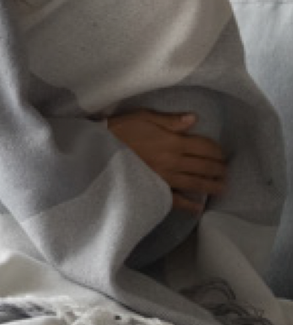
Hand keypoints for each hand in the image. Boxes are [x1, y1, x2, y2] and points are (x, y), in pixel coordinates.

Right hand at [107, 110, 226, 213]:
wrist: (98, 148)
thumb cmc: (120, 129)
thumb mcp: (144, 117)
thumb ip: (170, 120)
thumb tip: (194, 119)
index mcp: (173, 142)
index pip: (204, 147)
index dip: (217, 150)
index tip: (222, 153)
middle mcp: (173, 162)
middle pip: (204, 166)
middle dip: (219, 168)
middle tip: (226, 171)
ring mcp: (165, 178)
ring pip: (196, 184)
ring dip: (212, 186)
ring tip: (223, 188)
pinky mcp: (154, 188)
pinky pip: (174, 200)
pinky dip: (188, 205)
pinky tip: (198, 208)